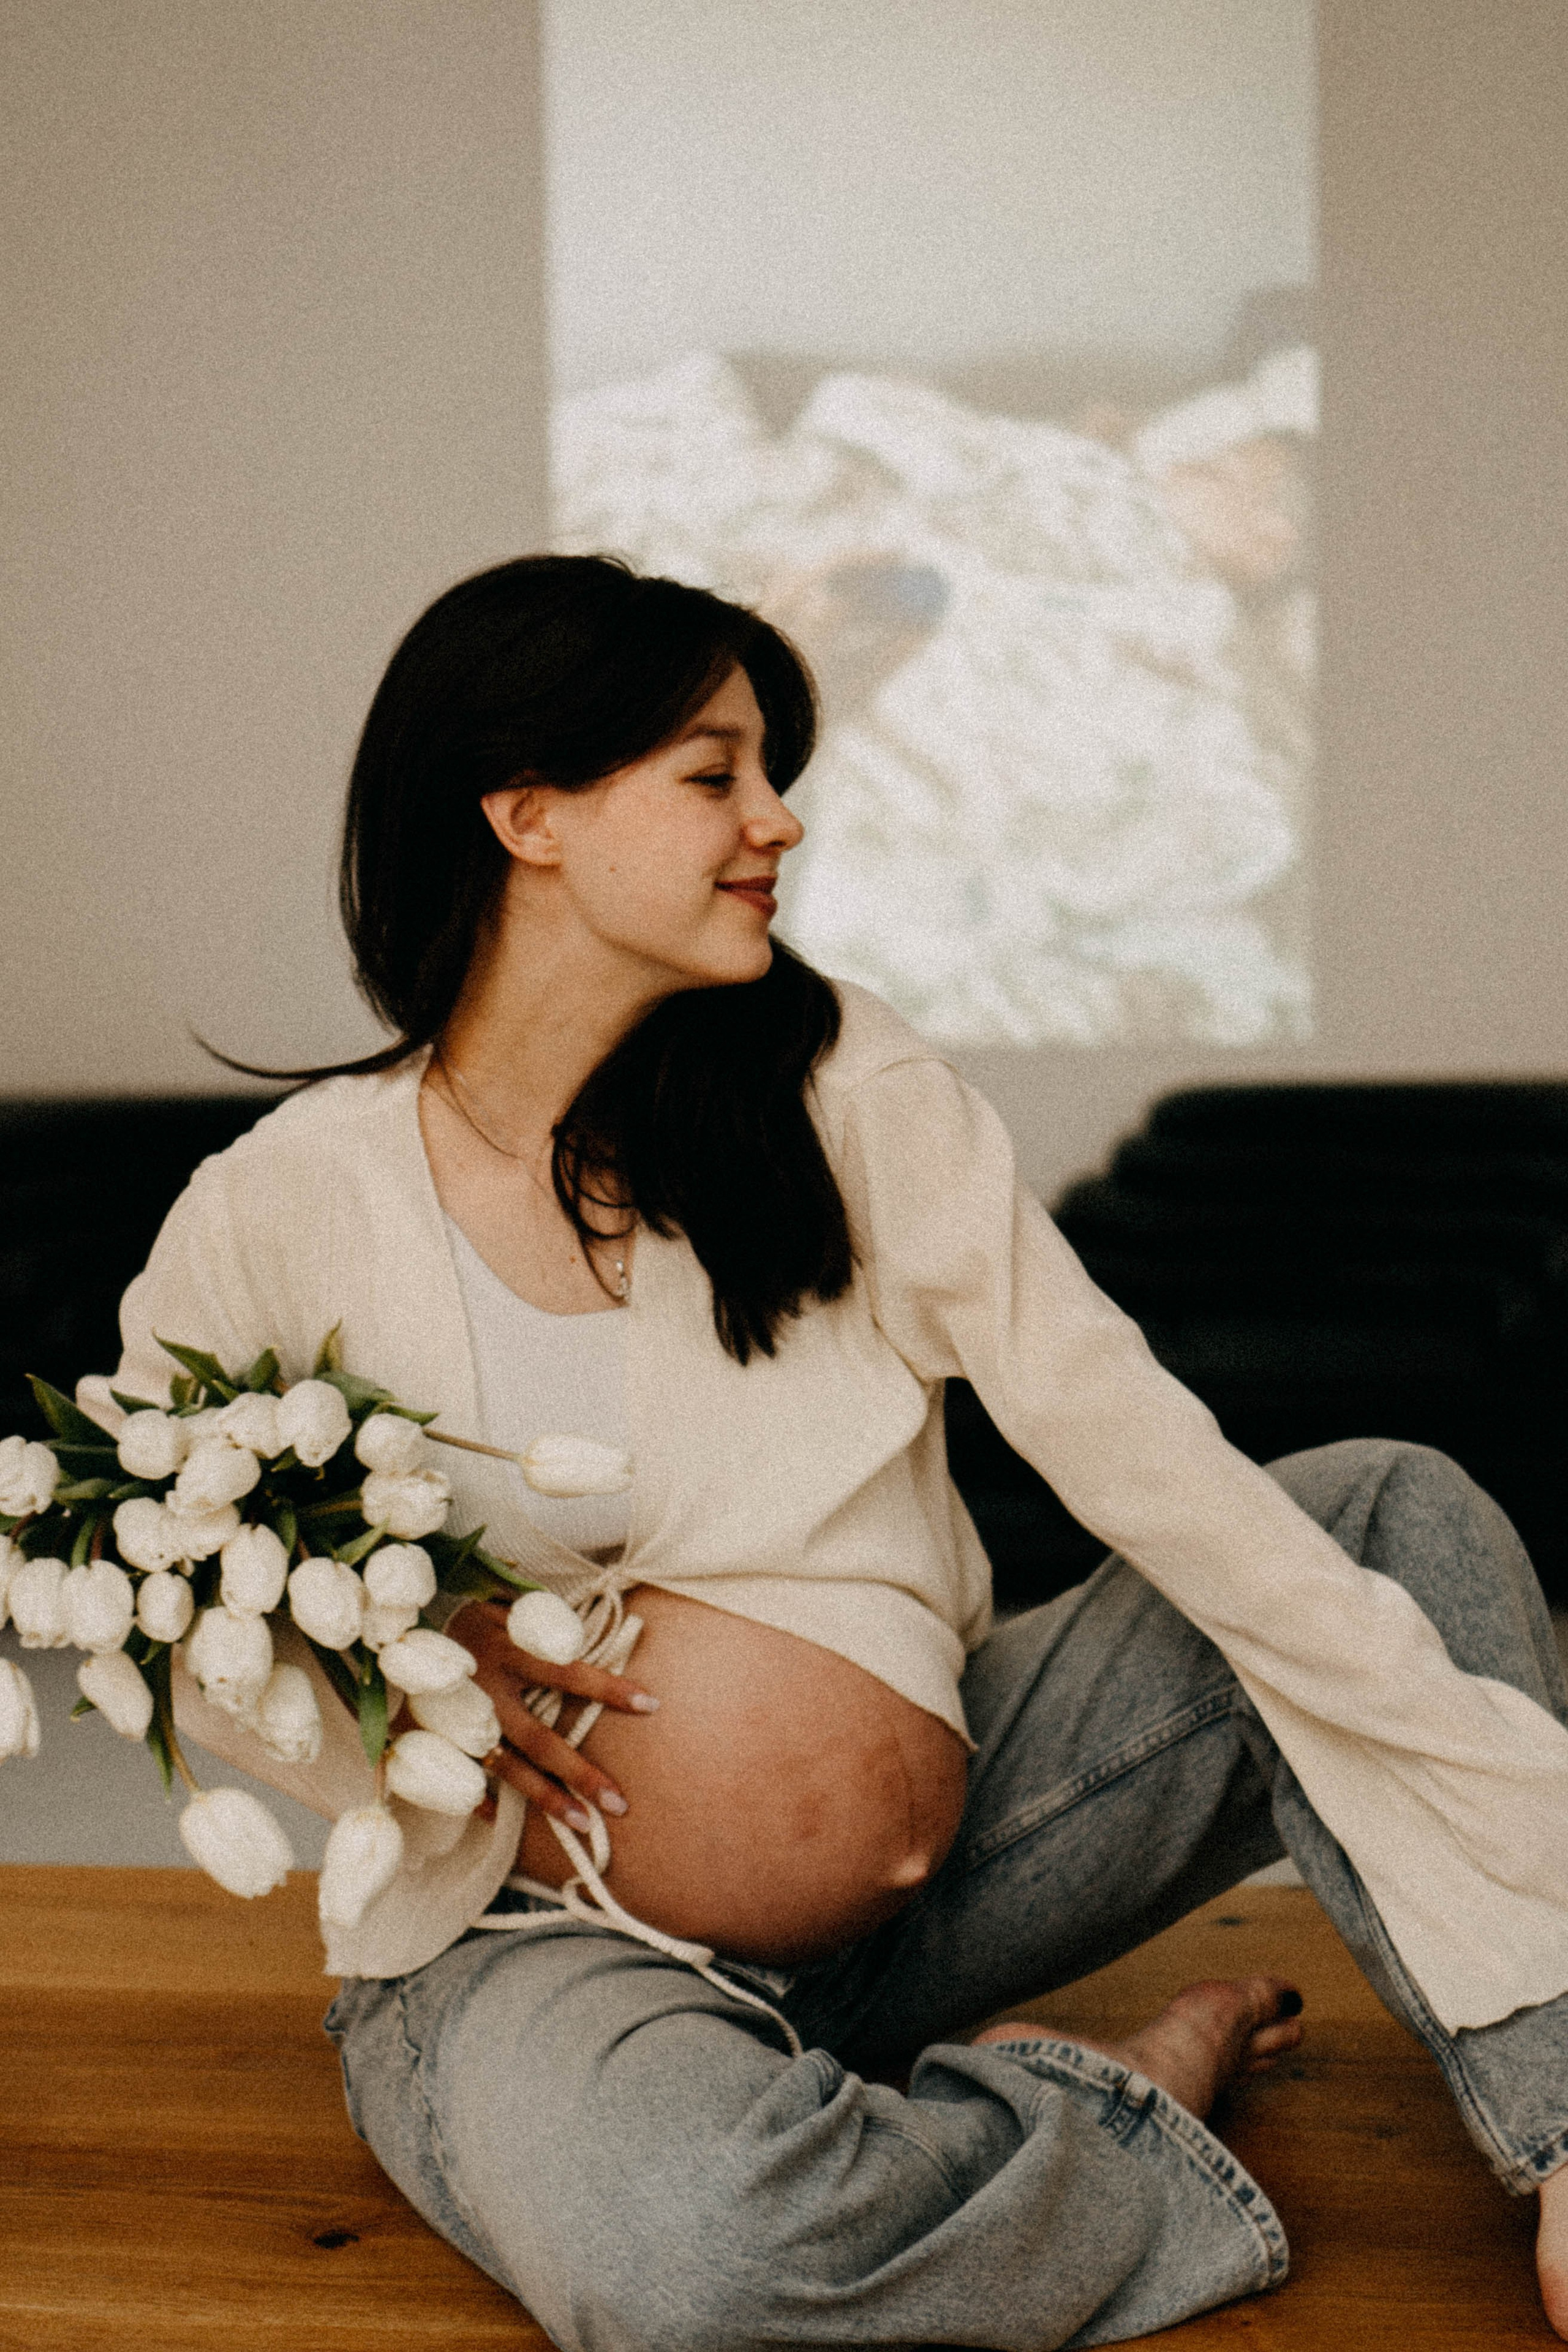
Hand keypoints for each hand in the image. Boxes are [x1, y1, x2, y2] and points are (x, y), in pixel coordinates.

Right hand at [447, 1597, 656, 1832]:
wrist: (390, 1635)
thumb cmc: (462, 1617)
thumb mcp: (499, 1605)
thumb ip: (538, 1620)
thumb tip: (581, 1631)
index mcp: (506, 1651)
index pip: (567, 1672)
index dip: (607, 1688)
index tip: (649, 1703)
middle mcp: (487, 1693)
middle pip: (541, 1739)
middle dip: (581, 1773)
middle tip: (619, 1803)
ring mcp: (460, 1724)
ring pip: (510, 1769)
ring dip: (546, 1799)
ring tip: (583, 1825)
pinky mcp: (436, 1742)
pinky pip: (464, 1779)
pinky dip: (483, 1800)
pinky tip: (506, 1821)